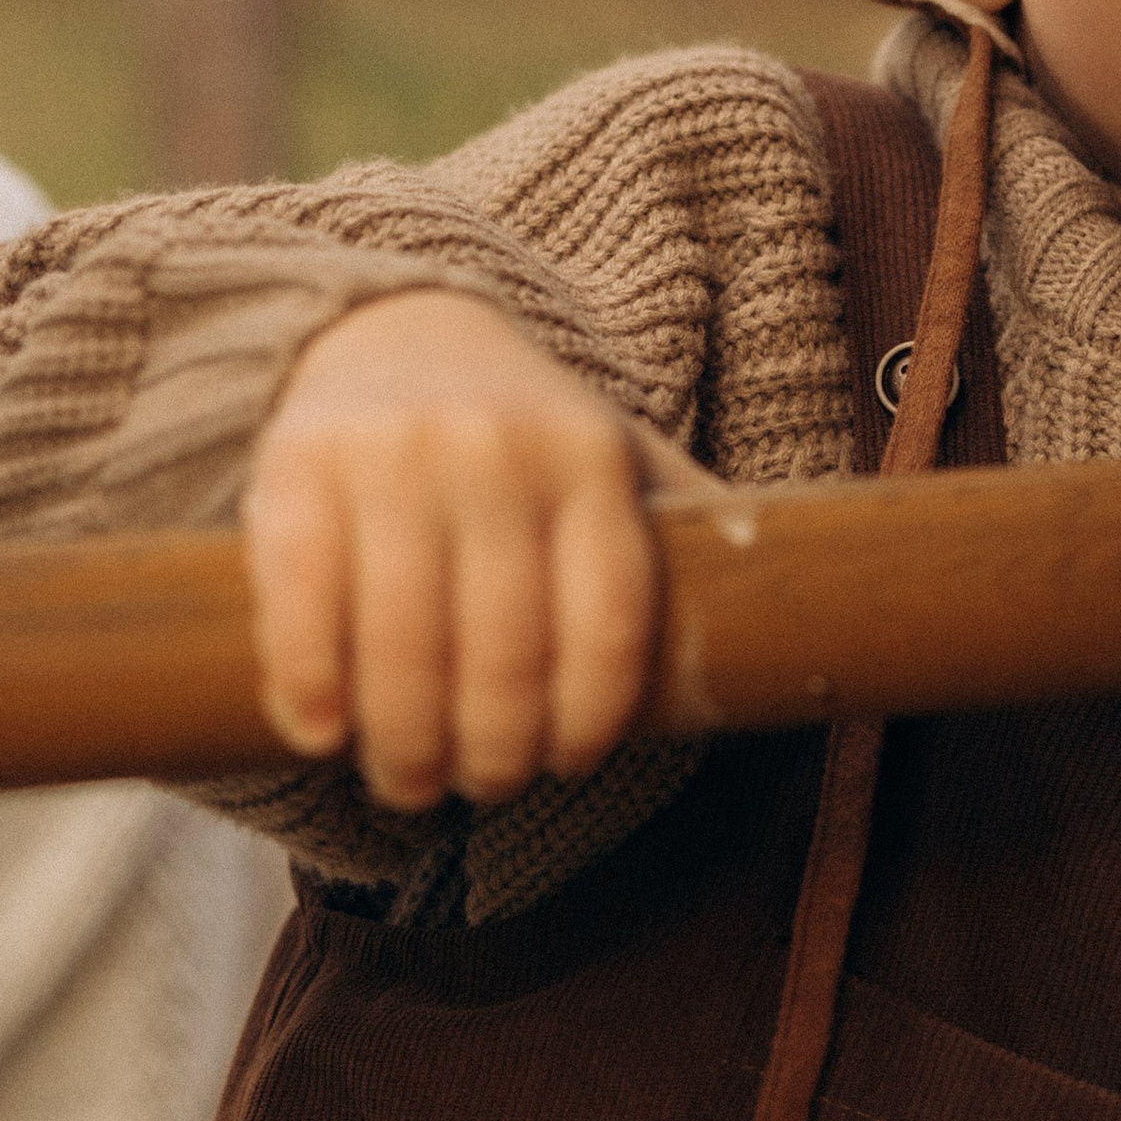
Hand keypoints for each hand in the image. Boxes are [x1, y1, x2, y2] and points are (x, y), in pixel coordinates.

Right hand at [244, 291, 720, 809]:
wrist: (394, 333)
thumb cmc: (524, 440)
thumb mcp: (617, 463)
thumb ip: (691, 537)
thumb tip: (822, 622)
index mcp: (591, 460)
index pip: (610, 620)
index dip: (590, 717)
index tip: (569, 764)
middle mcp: (497, 449)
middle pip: (504, 648)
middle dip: (494, 750)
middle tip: (479, 787)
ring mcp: (393, 455)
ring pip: (404, 639)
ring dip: (406, 740)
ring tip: (410, 782)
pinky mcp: (298, 466)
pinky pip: (302, 598)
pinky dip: (311, 683)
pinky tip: (323, 733)